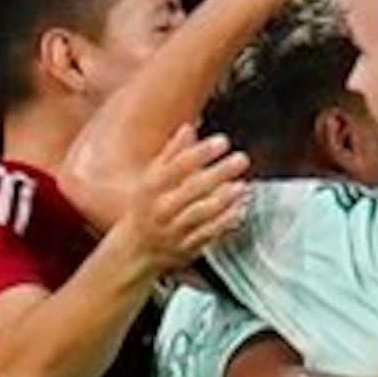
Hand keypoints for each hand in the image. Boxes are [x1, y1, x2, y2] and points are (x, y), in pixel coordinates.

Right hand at [124, 125, 250, 276]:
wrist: (134, 249)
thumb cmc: (147, 206)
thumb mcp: (152, 178)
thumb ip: (172, 153)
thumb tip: (189, 127)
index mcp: (152, 187)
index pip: (178, 165)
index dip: (201, 152)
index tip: (223, 141)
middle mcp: (162, 208)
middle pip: (192, 188)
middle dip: (218, 173)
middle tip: (242, 159)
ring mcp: (174, 229)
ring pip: (201, 213)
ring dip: (224, 200)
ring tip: (243, 186)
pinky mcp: (187, 247)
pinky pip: (208, 234)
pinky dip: (225, 223)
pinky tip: (240, 211)